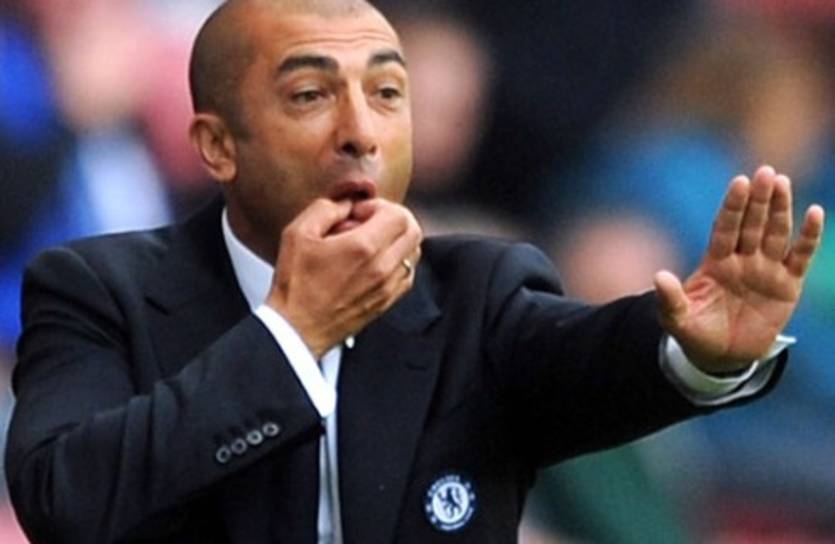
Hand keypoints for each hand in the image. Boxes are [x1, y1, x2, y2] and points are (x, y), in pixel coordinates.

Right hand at [267, 198, 421, 357]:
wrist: (297, 328)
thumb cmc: (295, 284)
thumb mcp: (298, 233)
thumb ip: (326, 208)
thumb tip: (347, 204)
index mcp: (363, 247)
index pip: (399, 214)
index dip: (380, 206)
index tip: (359, 214)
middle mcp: (382, 267)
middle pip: (414, 231)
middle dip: (394, 219)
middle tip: (369, 223)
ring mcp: (387, 287)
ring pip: (414, 253)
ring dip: (397, 240)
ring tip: (370, 243)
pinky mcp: (386, 302)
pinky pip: (407, 275)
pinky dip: (397, 262)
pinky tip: (373, 263)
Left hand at [653, 166, 824, 372]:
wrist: (721, 356)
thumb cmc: (695, 332)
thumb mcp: (677, 319)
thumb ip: (670, 298)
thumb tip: (658, 277)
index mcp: (715, 261)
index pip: (725, 228)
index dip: (732, 207)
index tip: (738, 182)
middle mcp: (742, 259)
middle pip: (751, 223)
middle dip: (758, 199)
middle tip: (765, 172)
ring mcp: (766, 270)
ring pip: (776, 233)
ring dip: (780, 209)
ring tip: (782, 182)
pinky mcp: (788, 285)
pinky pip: (800, 257)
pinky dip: (808, 237)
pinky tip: (814, 212)